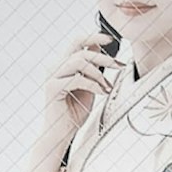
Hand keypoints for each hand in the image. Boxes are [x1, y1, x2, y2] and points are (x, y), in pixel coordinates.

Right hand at [14, 34, 117, 171]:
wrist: (60, 134)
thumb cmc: (74, 113)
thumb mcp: (89, 88)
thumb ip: (94, 71)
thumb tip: (102, 54)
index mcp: (63, 64)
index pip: (78, 41)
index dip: (94, 36)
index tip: (111, 39)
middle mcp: (55, 67)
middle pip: (81, 49)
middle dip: (104, 57)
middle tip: (119, 65)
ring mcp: (52, 76)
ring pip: (79, 61)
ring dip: (99, 73)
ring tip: (106, 87)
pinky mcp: (53, 88)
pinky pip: (77, 79)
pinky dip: (93, 84)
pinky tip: (101, 93)